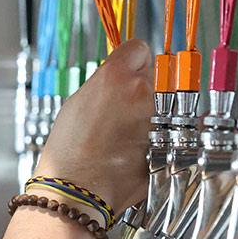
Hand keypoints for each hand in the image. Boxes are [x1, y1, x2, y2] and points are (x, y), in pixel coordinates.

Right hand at [36, 39, 153, 213]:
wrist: (75, 190)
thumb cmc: (69, 153)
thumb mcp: (75, 105)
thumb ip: (102, 85)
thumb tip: (119, 78)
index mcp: (114, 76)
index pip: (137, 48)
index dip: (130, 62)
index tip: (126, 72)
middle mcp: (141, 91)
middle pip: (151, 76)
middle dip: (138, 89)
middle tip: (117, 113)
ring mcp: (158, 116)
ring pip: (161, 103)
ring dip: (148, 114)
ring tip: (121, 136)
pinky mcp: (169, 140)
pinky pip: (168, 129)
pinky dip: (156, 136)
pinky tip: (132, 149)